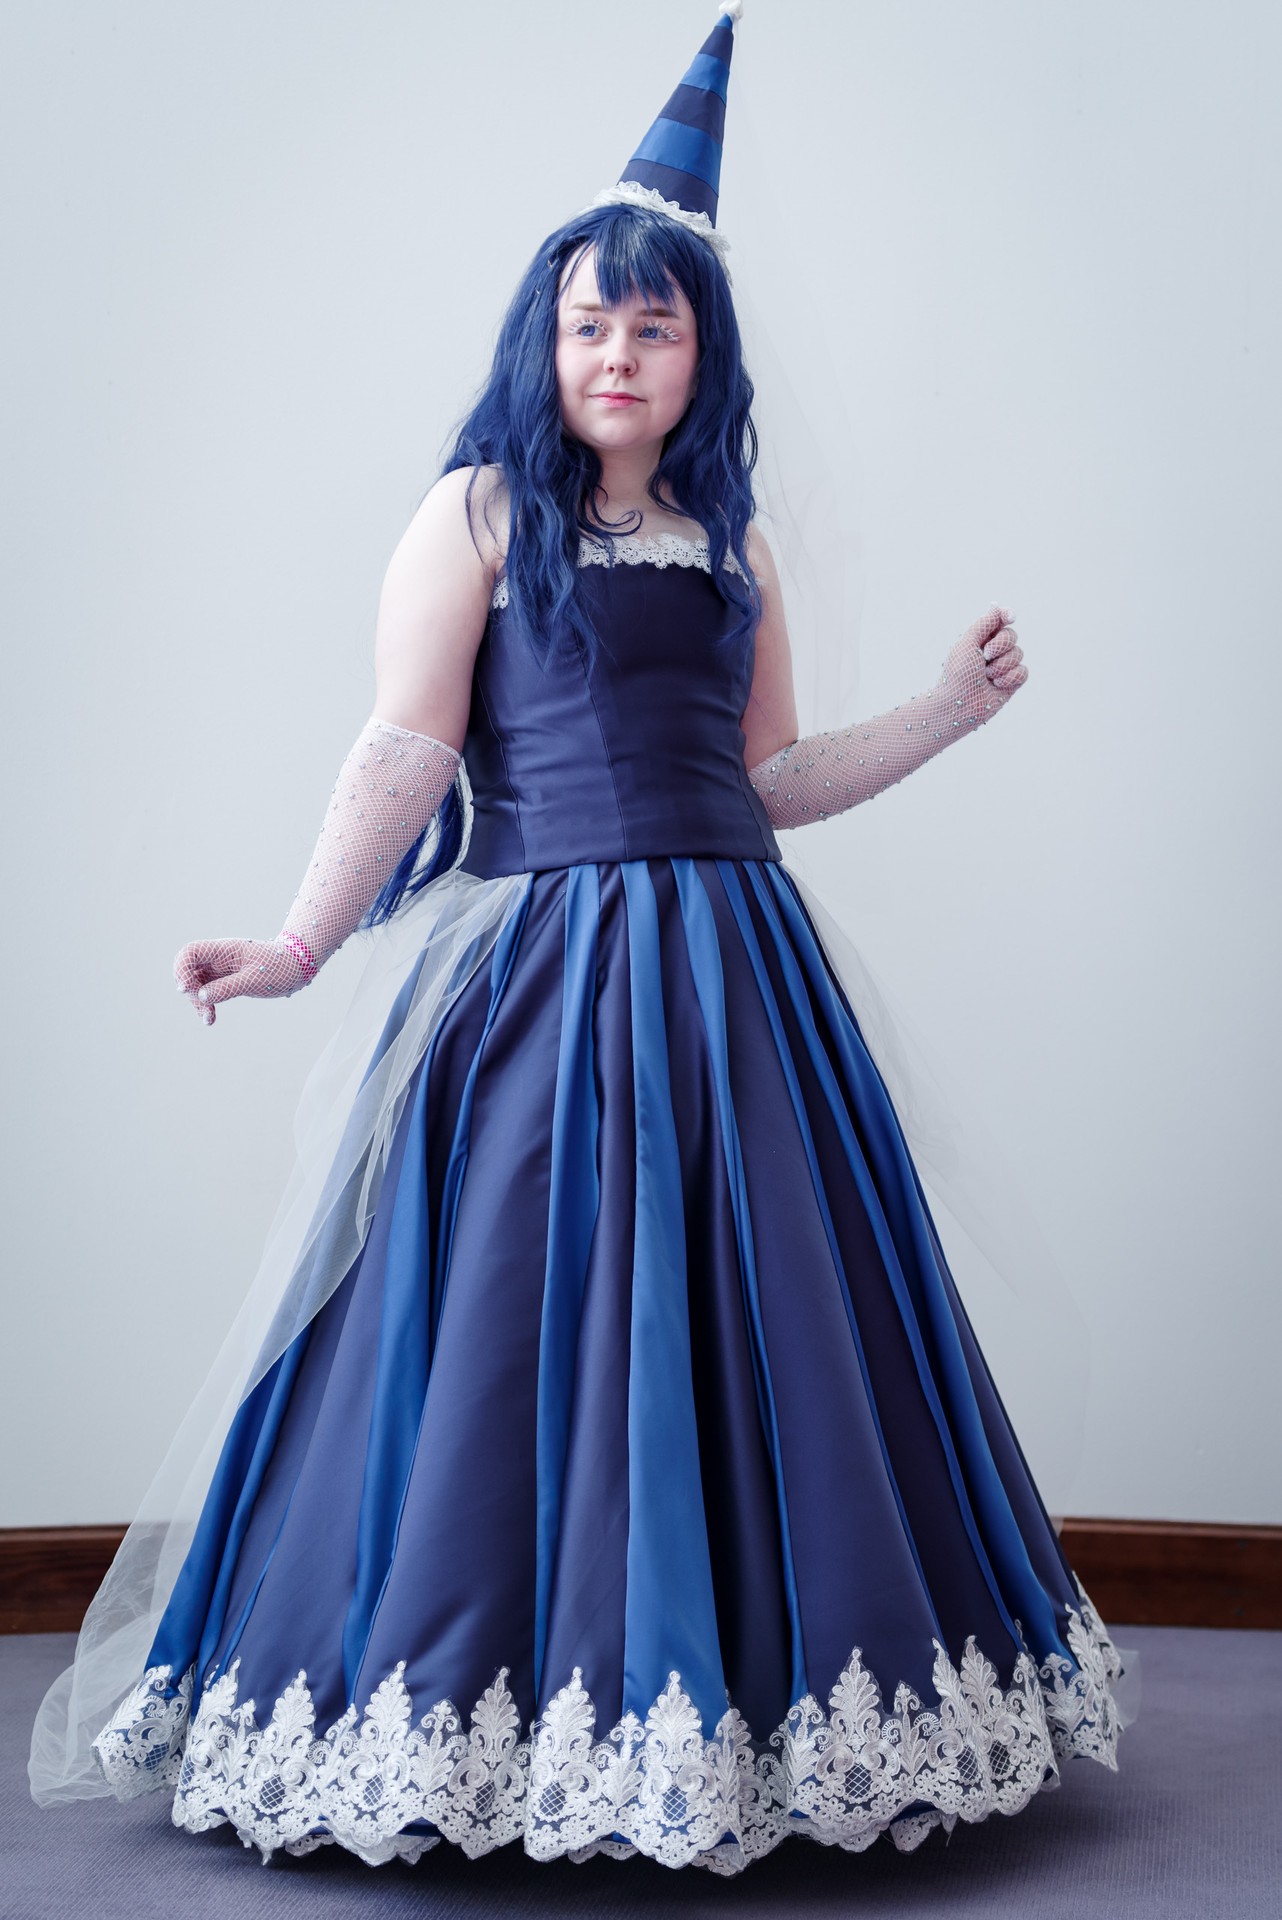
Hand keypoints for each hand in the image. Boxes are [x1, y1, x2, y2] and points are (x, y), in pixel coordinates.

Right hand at [173, 937, 310, 1027]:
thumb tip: (201, 996)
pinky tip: (210, 1019)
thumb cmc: (280, 968)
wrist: (297, 966)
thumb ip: (228, 987)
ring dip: (197, 1001)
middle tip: (203, 1008)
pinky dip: (206, 1003)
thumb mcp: (255, 980)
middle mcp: (219, 957)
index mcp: (224, 950)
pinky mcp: (225, 979)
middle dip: (189, 989)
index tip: (185, 989)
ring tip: (209, 1019)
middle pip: (188, 969)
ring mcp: (220, 968)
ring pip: (196, 982)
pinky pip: (207, 990)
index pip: (190, 952)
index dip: (181, 969)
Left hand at [938, 605, 1027, 724]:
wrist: (959, 705)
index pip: (999, 621)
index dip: (1007, 616)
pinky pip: (1023, 672)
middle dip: (1000, 645)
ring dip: (1001, 665)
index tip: (1009, 617)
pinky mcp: (1012, 683)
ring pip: (1018, 653)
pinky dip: (1010, 677)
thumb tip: (996, 607)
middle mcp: (993, 652)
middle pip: (1011, 635)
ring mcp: (1003, 667)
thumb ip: (983, 624)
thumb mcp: (967, 643)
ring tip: (986, 676)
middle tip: (985, 656)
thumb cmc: (957, 674)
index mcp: (980, 639)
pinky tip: (997, 686)